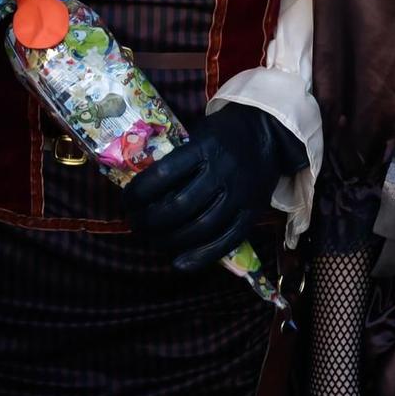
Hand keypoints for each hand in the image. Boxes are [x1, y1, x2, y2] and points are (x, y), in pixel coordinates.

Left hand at [123, 103, 304, 270]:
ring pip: (200, 227)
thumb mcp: (198, 134)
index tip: (127, 201)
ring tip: (154, 241)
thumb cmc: (223, 134)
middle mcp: (222, 172)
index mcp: (204, 148)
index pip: (162, 175)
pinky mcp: (252, 213)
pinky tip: (179, 262)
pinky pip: (226, 241)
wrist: (268, 133)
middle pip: (178, 207)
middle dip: (149, 222)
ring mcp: (239, 195)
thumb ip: (176, 160)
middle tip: (137, 224)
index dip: (138, 194)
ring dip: (169, 241)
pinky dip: (200, 257)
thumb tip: (142, 191)